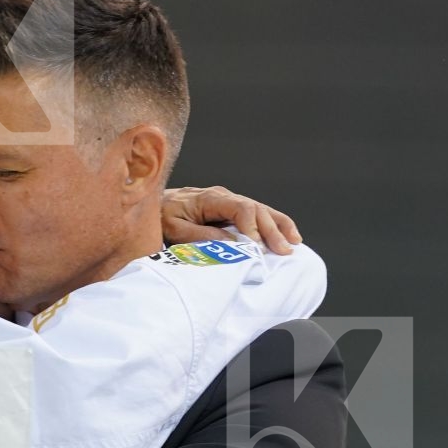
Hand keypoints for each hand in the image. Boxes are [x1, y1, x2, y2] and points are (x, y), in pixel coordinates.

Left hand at [159, 186, 301, 253]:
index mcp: (210, 198)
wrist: (153, 205)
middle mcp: (224, 196)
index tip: (257, 247)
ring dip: (279, 226)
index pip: (240, 209)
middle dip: (272, 231)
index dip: (252, 228)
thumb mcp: (175, 229)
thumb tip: (231, 243)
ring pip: (262, 210)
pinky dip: (274, 224)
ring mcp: (229, 201)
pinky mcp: (231, 209)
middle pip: (256, 210)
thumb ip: (202, 236)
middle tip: (284, 251)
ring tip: (294, 242)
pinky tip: (287, 235)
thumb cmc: (161, 217)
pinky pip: (257, 214)